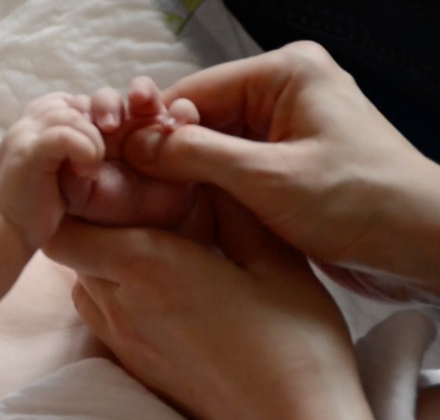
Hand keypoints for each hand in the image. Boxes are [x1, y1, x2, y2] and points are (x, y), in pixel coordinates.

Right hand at [0, 92, 104, 249]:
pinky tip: (86, 173)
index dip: (87, 119)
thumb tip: (97, 128)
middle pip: (71, 104)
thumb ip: (69, 144)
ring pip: (70, 116)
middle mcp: (24, 125)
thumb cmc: (34, 205)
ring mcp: (23, 137)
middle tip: (95, 161)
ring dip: (91, 142)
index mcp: (30, 125)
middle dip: (94, 130)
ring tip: (89, 170)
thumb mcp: (56, 168)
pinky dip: (84, 151)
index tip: (93, 150)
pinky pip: (64, 135)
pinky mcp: (27, 154)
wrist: (7, 233)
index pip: (67, 101)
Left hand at [44, 189, 360, 419]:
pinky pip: (101, 318)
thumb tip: (204, 173)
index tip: (110, 187)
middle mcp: (120, 304)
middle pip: (71, 254)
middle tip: (140, 211)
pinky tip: (162, 292)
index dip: (75, 205)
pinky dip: (115, 296)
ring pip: (83, 286)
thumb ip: (232, 209)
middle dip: (94, 226)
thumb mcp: (274, 259)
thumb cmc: (293, 342)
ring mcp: (122, 341)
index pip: (64, 231)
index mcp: (147, 266)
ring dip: (103, 262)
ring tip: (153, 251)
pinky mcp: (133, 366)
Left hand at [58, 78, 199, 228]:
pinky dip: (182, 111)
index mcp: (86, 135)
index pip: (79, 109)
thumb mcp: (78, 196)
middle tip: (109, 124)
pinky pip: (182, 111)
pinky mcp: (176, 132)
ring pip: (144, 95)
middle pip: (109, 98)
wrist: (148, 225)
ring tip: (141, 102)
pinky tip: (177, 123)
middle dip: (107, 103)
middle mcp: (115, 125)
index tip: (81, 123)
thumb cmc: (108, 210)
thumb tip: (62, 154)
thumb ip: (67, 176)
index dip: (77, 112)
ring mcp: (145, 125)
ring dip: (143, 93)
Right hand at [121, 41, 439, 303]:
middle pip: (199, 118)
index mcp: (284, 73)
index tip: (112, 159)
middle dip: (166, 153)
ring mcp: (285, 128)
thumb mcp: (268, 178)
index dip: (150, 127)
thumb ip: (195, 156)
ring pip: (211, 147)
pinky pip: (231, 168)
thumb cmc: (361, 202)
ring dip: (184, 175)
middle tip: (124, 188)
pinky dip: (207, 190)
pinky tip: (182, 213)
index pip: (193, 92)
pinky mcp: (286, 163)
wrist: (424, 245)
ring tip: (147, 205)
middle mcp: (282, 92)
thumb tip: (134, 145)